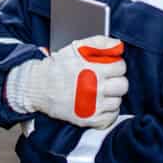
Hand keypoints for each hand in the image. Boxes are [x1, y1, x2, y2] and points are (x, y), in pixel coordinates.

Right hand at [6, 35, 127, 128]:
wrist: (39, 86)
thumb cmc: (58, 66)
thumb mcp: (77, 47)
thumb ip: (100, 43)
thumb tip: (118, 45)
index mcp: (95, 70)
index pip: (121, 67)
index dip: (116, 65)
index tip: (109, 67)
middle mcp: (96, 88)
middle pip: (122, 85)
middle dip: (116, 81)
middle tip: (106, 80)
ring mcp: (93, 106)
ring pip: (117, 101)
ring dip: (111, 96)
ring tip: (100, 92)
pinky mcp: (89, 119)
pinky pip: (110, 117)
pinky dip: (107, 112)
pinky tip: (99, 105)